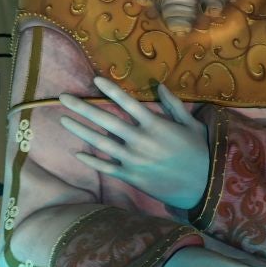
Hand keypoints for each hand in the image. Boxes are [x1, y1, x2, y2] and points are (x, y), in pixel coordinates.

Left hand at [60, 76, 208, 209]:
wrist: (202, 187)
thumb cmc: (200, 153)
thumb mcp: (192, 125)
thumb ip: (174, 105)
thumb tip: (159, 86)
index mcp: (155, 124)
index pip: (127, 102)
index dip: (110, 90)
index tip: (94, 80)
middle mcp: (140, 140)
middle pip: (105, 120)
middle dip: (82, 107)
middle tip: (62, 97)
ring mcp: (133, 159)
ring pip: (100, 142)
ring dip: (80, 130)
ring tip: (63, 120)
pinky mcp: (131, 176)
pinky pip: (106, 167)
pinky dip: (91, 160)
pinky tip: (78, 153)